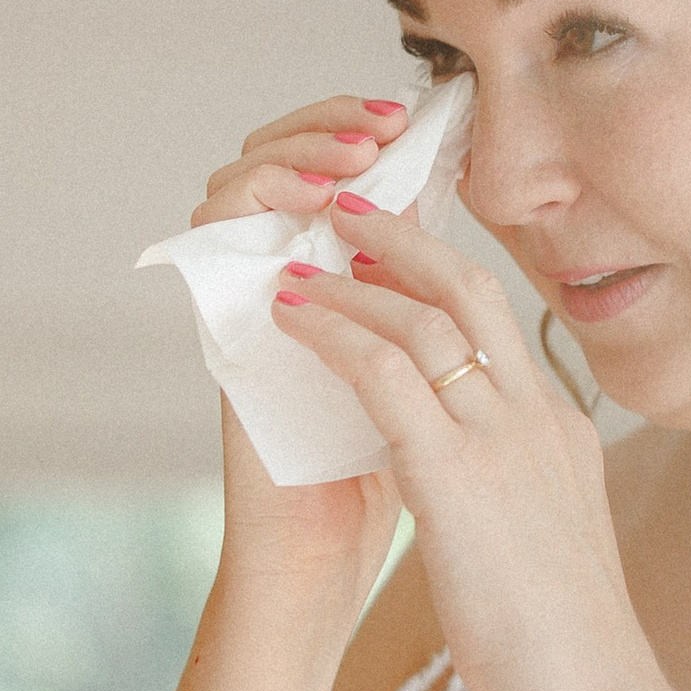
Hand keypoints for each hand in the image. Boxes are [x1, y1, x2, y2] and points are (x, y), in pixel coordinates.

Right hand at [193, 94, 417, 634]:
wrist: (323, 574)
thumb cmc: (386, 497)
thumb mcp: (437, 392)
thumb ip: (441, 333)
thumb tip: (476, 270)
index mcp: (345, 294)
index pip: (346, 175)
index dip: (375, 136)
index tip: (423, 116)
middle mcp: (288, 289)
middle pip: (289, 159)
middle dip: (332, 123)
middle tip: (384, 117)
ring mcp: (244, 305)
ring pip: (243, 181)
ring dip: (295, 147)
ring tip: (350, 149)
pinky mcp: (214, 330)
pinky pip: (215, 235)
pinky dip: (251, 197)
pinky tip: (305, 192)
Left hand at [269, 203, 684, 690]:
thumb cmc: (568, 644)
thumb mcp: (552, 541)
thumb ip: (521, 496)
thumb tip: (481, 490)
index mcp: (563, 432)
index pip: (501, 324)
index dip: (441, 277)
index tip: (394, 256)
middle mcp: (539, 418)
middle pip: (471, 292)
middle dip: (405, 240)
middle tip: (349, 212)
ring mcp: (503, 440)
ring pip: (422, 319)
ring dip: (351, 283)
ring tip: (299, 266)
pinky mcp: (457, 476)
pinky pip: (383, 371)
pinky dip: (332, 331)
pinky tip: (290, 319)